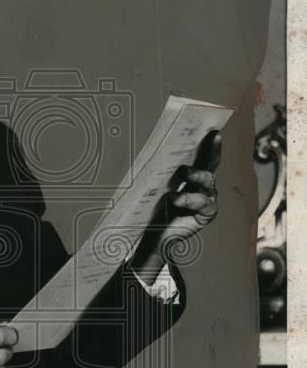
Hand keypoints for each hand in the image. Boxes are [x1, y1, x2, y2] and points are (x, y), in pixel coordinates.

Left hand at [130, 129, 221, 278]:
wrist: (153, 236)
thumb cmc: (155, 209)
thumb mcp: (159, 186)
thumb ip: (164, 171)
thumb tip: (160, 150)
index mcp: (194, 177)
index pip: (204, 157)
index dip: (210, 145)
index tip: (213, 131)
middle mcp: (204, 186)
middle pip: (209, 166)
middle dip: (208, 153)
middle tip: (201, 143)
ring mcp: (208, 199)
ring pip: (207, 182)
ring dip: (196, 175)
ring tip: (183, 173)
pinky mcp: (207, 214)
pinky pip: (203, 203)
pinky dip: (188, 199)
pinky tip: (176, 199)